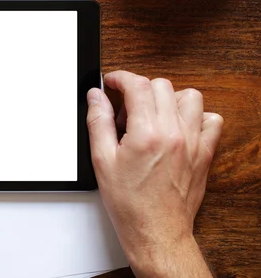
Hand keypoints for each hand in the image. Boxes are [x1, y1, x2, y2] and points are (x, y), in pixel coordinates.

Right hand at [86, 71, 222, 276]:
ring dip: (168, 98)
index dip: (120, 78)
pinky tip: (177, 126)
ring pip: (189, 96)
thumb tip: (97, 97)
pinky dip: (196, 116)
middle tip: (125, 108)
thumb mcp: (101, 160)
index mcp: (147, 133)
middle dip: (139, 89)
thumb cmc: (129, 202)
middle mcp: (174, 133)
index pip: (137, 85)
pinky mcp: (204, 153)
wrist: (155, 231)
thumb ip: (98, 122)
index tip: (111, 82)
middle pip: (162, 86)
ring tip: (152, 114)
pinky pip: (211, 120)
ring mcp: (193, 142)